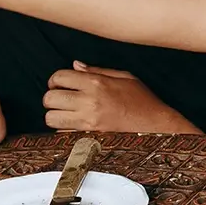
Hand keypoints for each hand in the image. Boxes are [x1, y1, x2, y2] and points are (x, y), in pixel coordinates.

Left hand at [43, 62, 200, 133]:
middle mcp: (89, 102)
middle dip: (53, 97)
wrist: (156, 126)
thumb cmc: (143, 102)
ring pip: (51, 118)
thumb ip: (97, 70)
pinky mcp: (87, 139)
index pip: (59, 77)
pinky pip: (62, 134)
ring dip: (56, 115)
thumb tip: (75, 66)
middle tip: (63, 98)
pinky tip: (77, 125)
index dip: (56, 79)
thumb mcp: (125, 77)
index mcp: (97, 83)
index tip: (59, 83)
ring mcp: (87, 122)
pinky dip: (65, 130)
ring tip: (68, 112)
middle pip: (49, 98)